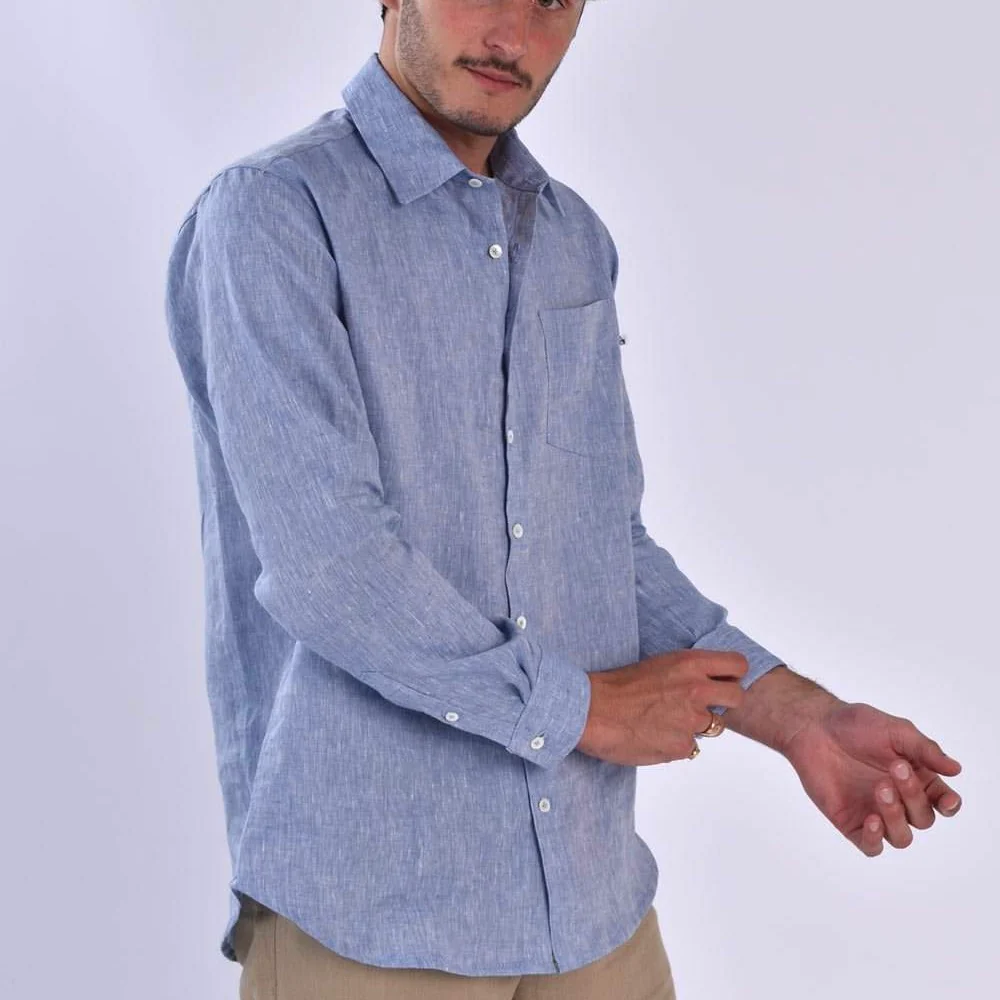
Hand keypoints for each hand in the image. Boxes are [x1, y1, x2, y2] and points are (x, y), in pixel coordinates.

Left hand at [781, 701, 962, 856]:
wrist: (815, 727)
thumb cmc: (856, 725)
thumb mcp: (895, 731)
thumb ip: (925, 749)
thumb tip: (956, 769)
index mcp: (918, 780)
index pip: (943, 803)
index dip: (949, 806)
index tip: (946, 801)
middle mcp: (900, 801)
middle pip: (923, 818)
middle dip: (913, 796)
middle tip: (895, 768)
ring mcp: (876, 813)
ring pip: (901, 837)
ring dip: (897, 817)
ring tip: (881, 788)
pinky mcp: (851, 823)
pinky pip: (871, 846)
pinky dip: (876, 839)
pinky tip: (872, 819)